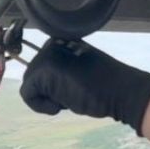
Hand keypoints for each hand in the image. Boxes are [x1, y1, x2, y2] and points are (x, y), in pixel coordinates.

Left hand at [18, 37, 149, 135]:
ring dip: (47, 98)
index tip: (71, 90)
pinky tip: (60, 105)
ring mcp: (46, 55)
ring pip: (30, 84)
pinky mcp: (42, 71)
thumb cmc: (105, 86)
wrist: (121, 90)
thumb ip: (61, 71)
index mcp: (61, 42)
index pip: (42, 67)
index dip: (52, 86)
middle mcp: (51, 44)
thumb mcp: (80, 71)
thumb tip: (45, 84)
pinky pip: (27, 94)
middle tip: (72, 94)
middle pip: (33, 75)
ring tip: (69, 97)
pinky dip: (41, 106)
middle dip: (49, 92)